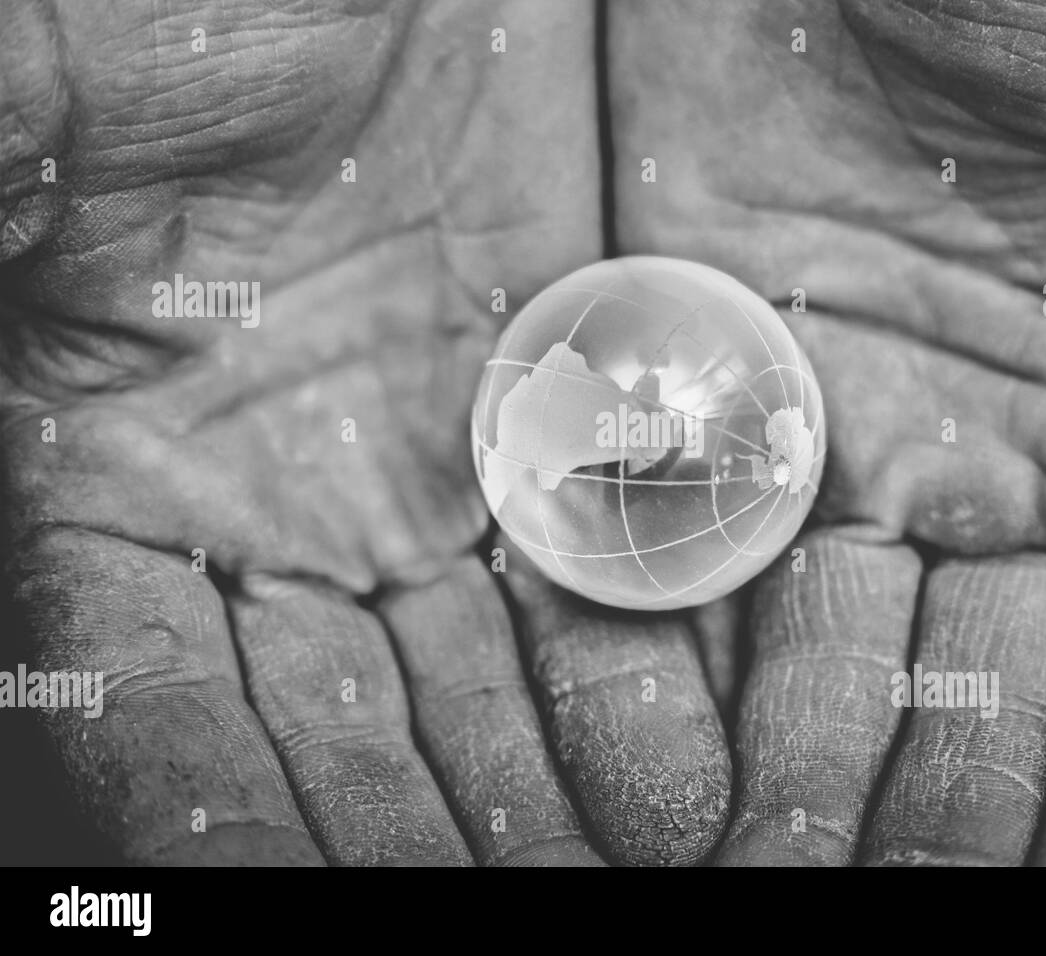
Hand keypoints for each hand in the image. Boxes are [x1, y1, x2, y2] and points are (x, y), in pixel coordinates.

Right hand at [0, 0, 736, 865]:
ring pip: (483, 691)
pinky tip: (684, 772)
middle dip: (412, 829)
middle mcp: (282, 512)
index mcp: (125, 466)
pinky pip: (600, 592)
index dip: (217, 799)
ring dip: (538, 794)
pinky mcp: (563, 445)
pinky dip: (634, 683)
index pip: (155, 693)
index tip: (269, 877)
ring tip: (622, 871)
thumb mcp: (73, 78)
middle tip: (509, 903)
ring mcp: (431, 489)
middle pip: (339, 731)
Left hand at [606, 0, 1045, 863]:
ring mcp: (837, 430)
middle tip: (885, 898)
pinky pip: (684, 563)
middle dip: (935, 810)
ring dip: (805, 776)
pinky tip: (667, 775)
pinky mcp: (697, 386)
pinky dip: (679, 670)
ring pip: (824, 660)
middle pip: (970, 696)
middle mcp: (990, 456)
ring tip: (772, 870)